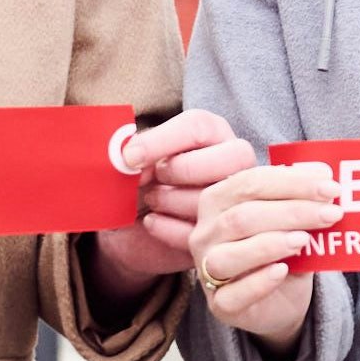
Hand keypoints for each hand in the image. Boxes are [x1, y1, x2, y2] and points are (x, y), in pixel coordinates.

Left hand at [91, 110, 259, 301]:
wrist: (134, 222)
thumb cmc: (141, 180)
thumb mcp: (135, 159)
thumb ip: (133, 150)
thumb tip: (125, 157)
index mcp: (212, 133)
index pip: (199, 125)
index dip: (162, 140)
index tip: (130, 157)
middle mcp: (234, 163)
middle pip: (232, 157)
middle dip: (183, 169)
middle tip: (154, 178)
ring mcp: (234, 199)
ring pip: (218, 196)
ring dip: (171, 200)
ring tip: (152, 200)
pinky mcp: (221, 234)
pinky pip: (204, 231)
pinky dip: (168, 228)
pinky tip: (152, 221)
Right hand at [186, 160, 344, 353]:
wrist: (281, 299)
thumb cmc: (283, 250)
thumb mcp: (293, 221)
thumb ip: (301, 200)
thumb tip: (325, 177)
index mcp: (219, 200)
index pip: (251, 183)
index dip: (291, 182)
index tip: (330, 185)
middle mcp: (206, 232)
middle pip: (243, 216)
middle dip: (292, 211)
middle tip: (331, 212)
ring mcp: (207, 269)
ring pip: (231, 253)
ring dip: (271, 244)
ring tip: (305, 240)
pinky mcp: (220, 304)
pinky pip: (234, 294)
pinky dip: (259, 281)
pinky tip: (283, 270)